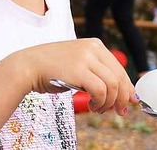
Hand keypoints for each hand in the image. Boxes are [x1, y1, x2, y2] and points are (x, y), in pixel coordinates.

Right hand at [8, 38, 135, 115]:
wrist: (27, 66)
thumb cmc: (52, 69)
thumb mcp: (79, 65)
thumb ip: (98, 74)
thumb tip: (123, 92)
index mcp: (95, 44)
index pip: (119, 68)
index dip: (127, 87)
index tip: (128, 101)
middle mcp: (93, 48)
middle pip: (119, 76)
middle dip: (122, 98)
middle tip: (120, 112)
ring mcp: (86, 57)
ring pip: (112, 84)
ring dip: (109, 102)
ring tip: (98, 109)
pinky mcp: (79, 70)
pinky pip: (100, 90)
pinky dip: (99, 102)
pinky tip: (91, 106)